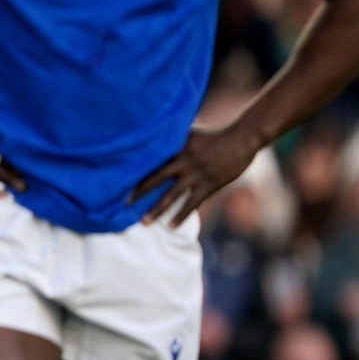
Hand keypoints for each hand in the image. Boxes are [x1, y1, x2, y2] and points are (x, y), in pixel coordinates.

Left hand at [131, 125, 260, 227]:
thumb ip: (172, 139)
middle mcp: (183, 162)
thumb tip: (154, 137)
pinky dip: (181, 216)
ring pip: (171, 196)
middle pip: (155, 179)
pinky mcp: (209, 185)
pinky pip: (192, 204)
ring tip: (143, 222)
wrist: (241, 140)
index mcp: (175, 149)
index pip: (150, 161)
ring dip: (156, 209)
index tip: (117, 180)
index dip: (135, 171)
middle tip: (123, 204)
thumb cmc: (213, 136)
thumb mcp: (189, 133)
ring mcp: (196, 175)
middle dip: (139, 193)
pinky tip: (170, 226)